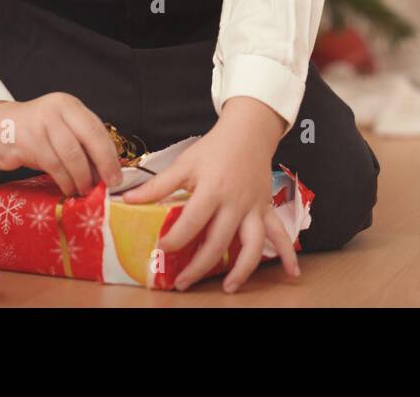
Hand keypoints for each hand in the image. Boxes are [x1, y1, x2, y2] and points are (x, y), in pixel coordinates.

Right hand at [0, 94, 122, 196]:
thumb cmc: (33, 130)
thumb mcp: (59, 126)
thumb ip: (81, 141)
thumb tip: (106, 169)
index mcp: (69, 105)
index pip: (97, 130)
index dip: (109, 155)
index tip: (117, 175)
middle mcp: (56, 111)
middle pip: (86, 142)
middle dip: (100, 167)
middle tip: (105, 186)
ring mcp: (40, 125)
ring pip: (70, 157)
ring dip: (80, 178)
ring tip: (84, 190)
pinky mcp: (26, 142)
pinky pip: (52, 166)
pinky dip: (64, 181)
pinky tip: (67, 188)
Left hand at [119, 97, 298, 292]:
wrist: (249, 132)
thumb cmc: (215, 147)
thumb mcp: (185, 163)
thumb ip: (158, 185)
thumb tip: (127, 199)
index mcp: (212, 190)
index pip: (191, 222)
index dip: (174, 239)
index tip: (161, 249)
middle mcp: (235, 203)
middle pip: (219, 241)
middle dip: (199, 266)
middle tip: (182, 283)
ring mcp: (254, 208)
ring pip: (253, 244)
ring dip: (242, 269)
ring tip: (229, 288)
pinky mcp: (266, 209)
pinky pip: (280, 233)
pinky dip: (287, 254)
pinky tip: (292, 273)